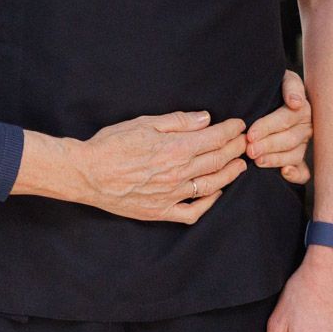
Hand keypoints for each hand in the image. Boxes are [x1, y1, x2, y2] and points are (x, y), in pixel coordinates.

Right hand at [71, 112, 248, 222]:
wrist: (87, 173)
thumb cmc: (112, 144)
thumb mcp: (144, 122)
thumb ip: (178, 122)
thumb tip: (206, 119)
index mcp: (175, 148)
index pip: (215, 139)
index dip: (231, 131)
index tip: (239, 126)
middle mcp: (178, 173)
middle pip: (217, 161)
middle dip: (236, 149)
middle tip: (245, 142)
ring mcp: (171, 195)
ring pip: (211, 186)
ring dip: (230, 174)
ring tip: (240, 166)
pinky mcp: (161, 211)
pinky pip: (192, 212)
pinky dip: (208, 204)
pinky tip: (215, 194)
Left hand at [247, 70, 311, 183]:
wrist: (273, 94)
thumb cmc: (275, 87)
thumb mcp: (283, 78)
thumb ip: (291, 86)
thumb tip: (295, 103)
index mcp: (302, 108)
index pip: (285, 119)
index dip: (267, 127)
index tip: (251, 134)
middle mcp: (305, 127)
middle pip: (289, 139)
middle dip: (268, 145)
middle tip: (249, 150)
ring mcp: (303, 145)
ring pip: (294, 155)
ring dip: (276, 159)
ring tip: (257, 161)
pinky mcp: (300, 160)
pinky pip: (304, 172)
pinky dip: (296, 175)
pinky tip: (284, 174)